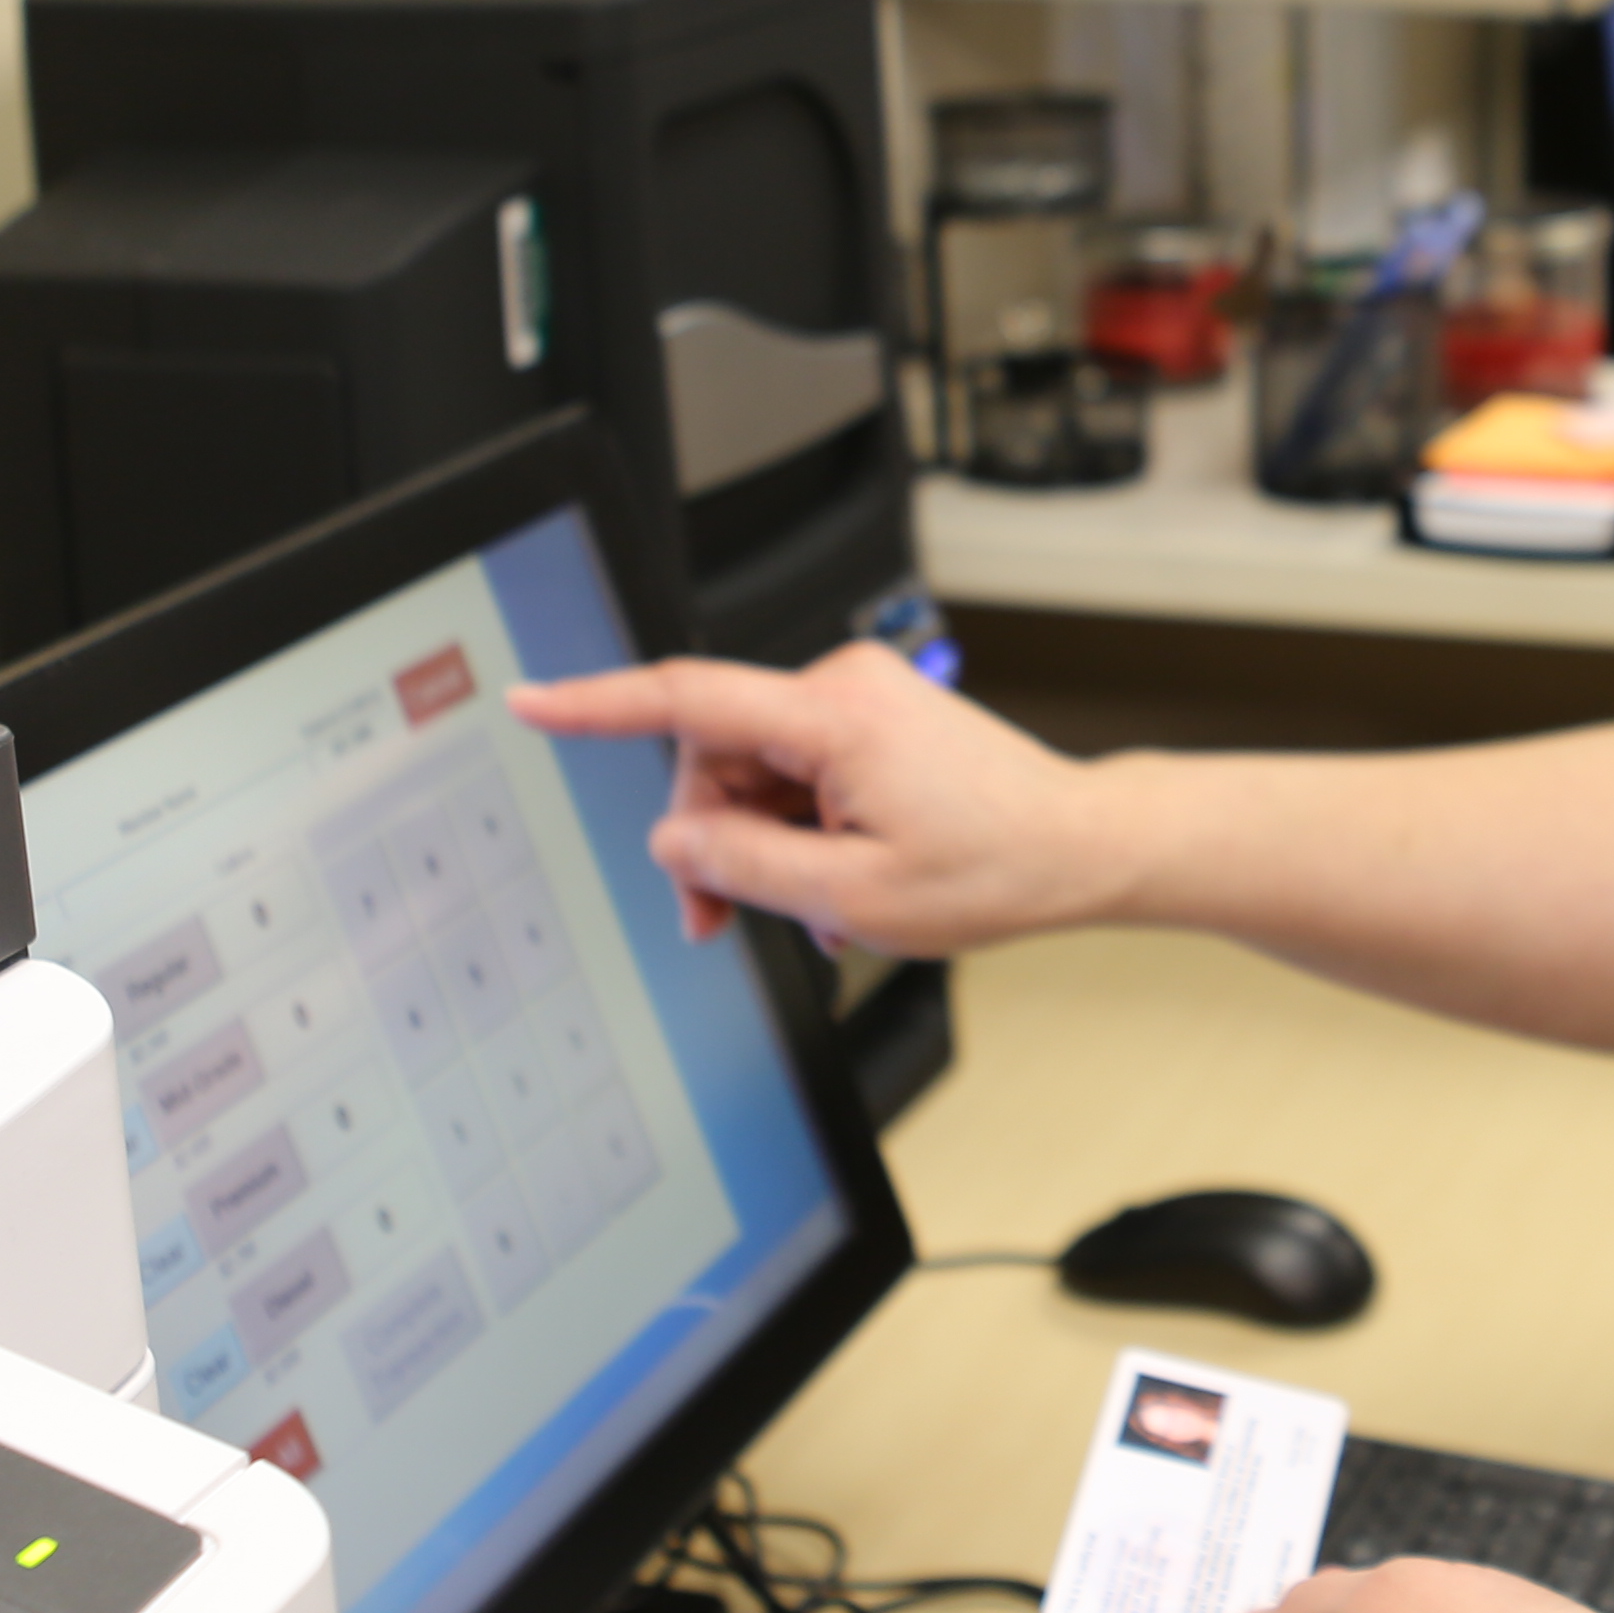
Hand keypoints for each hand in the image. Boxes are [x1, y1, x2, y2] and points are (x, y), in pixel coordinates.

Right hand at [508, 644, 1134, 954]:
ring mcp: (860, 701)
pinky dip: (801, 833)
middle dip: (712, 845)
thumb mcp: (854, 896)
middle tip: (724, 924)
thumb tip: (672, 840)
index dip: (595, 705)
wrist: (1082, 846)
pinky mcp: (872, 721)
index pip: (685, 699)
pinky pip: (797, 776)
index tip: (530, 700)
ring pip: (754, 777)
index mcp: (833, 717)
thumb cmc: (998, 866)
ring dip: (764, 850)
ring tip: (817, 912)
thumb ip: (744, 868)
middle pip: (716, 762)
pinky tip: (839, 884)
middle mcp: (842, 688)